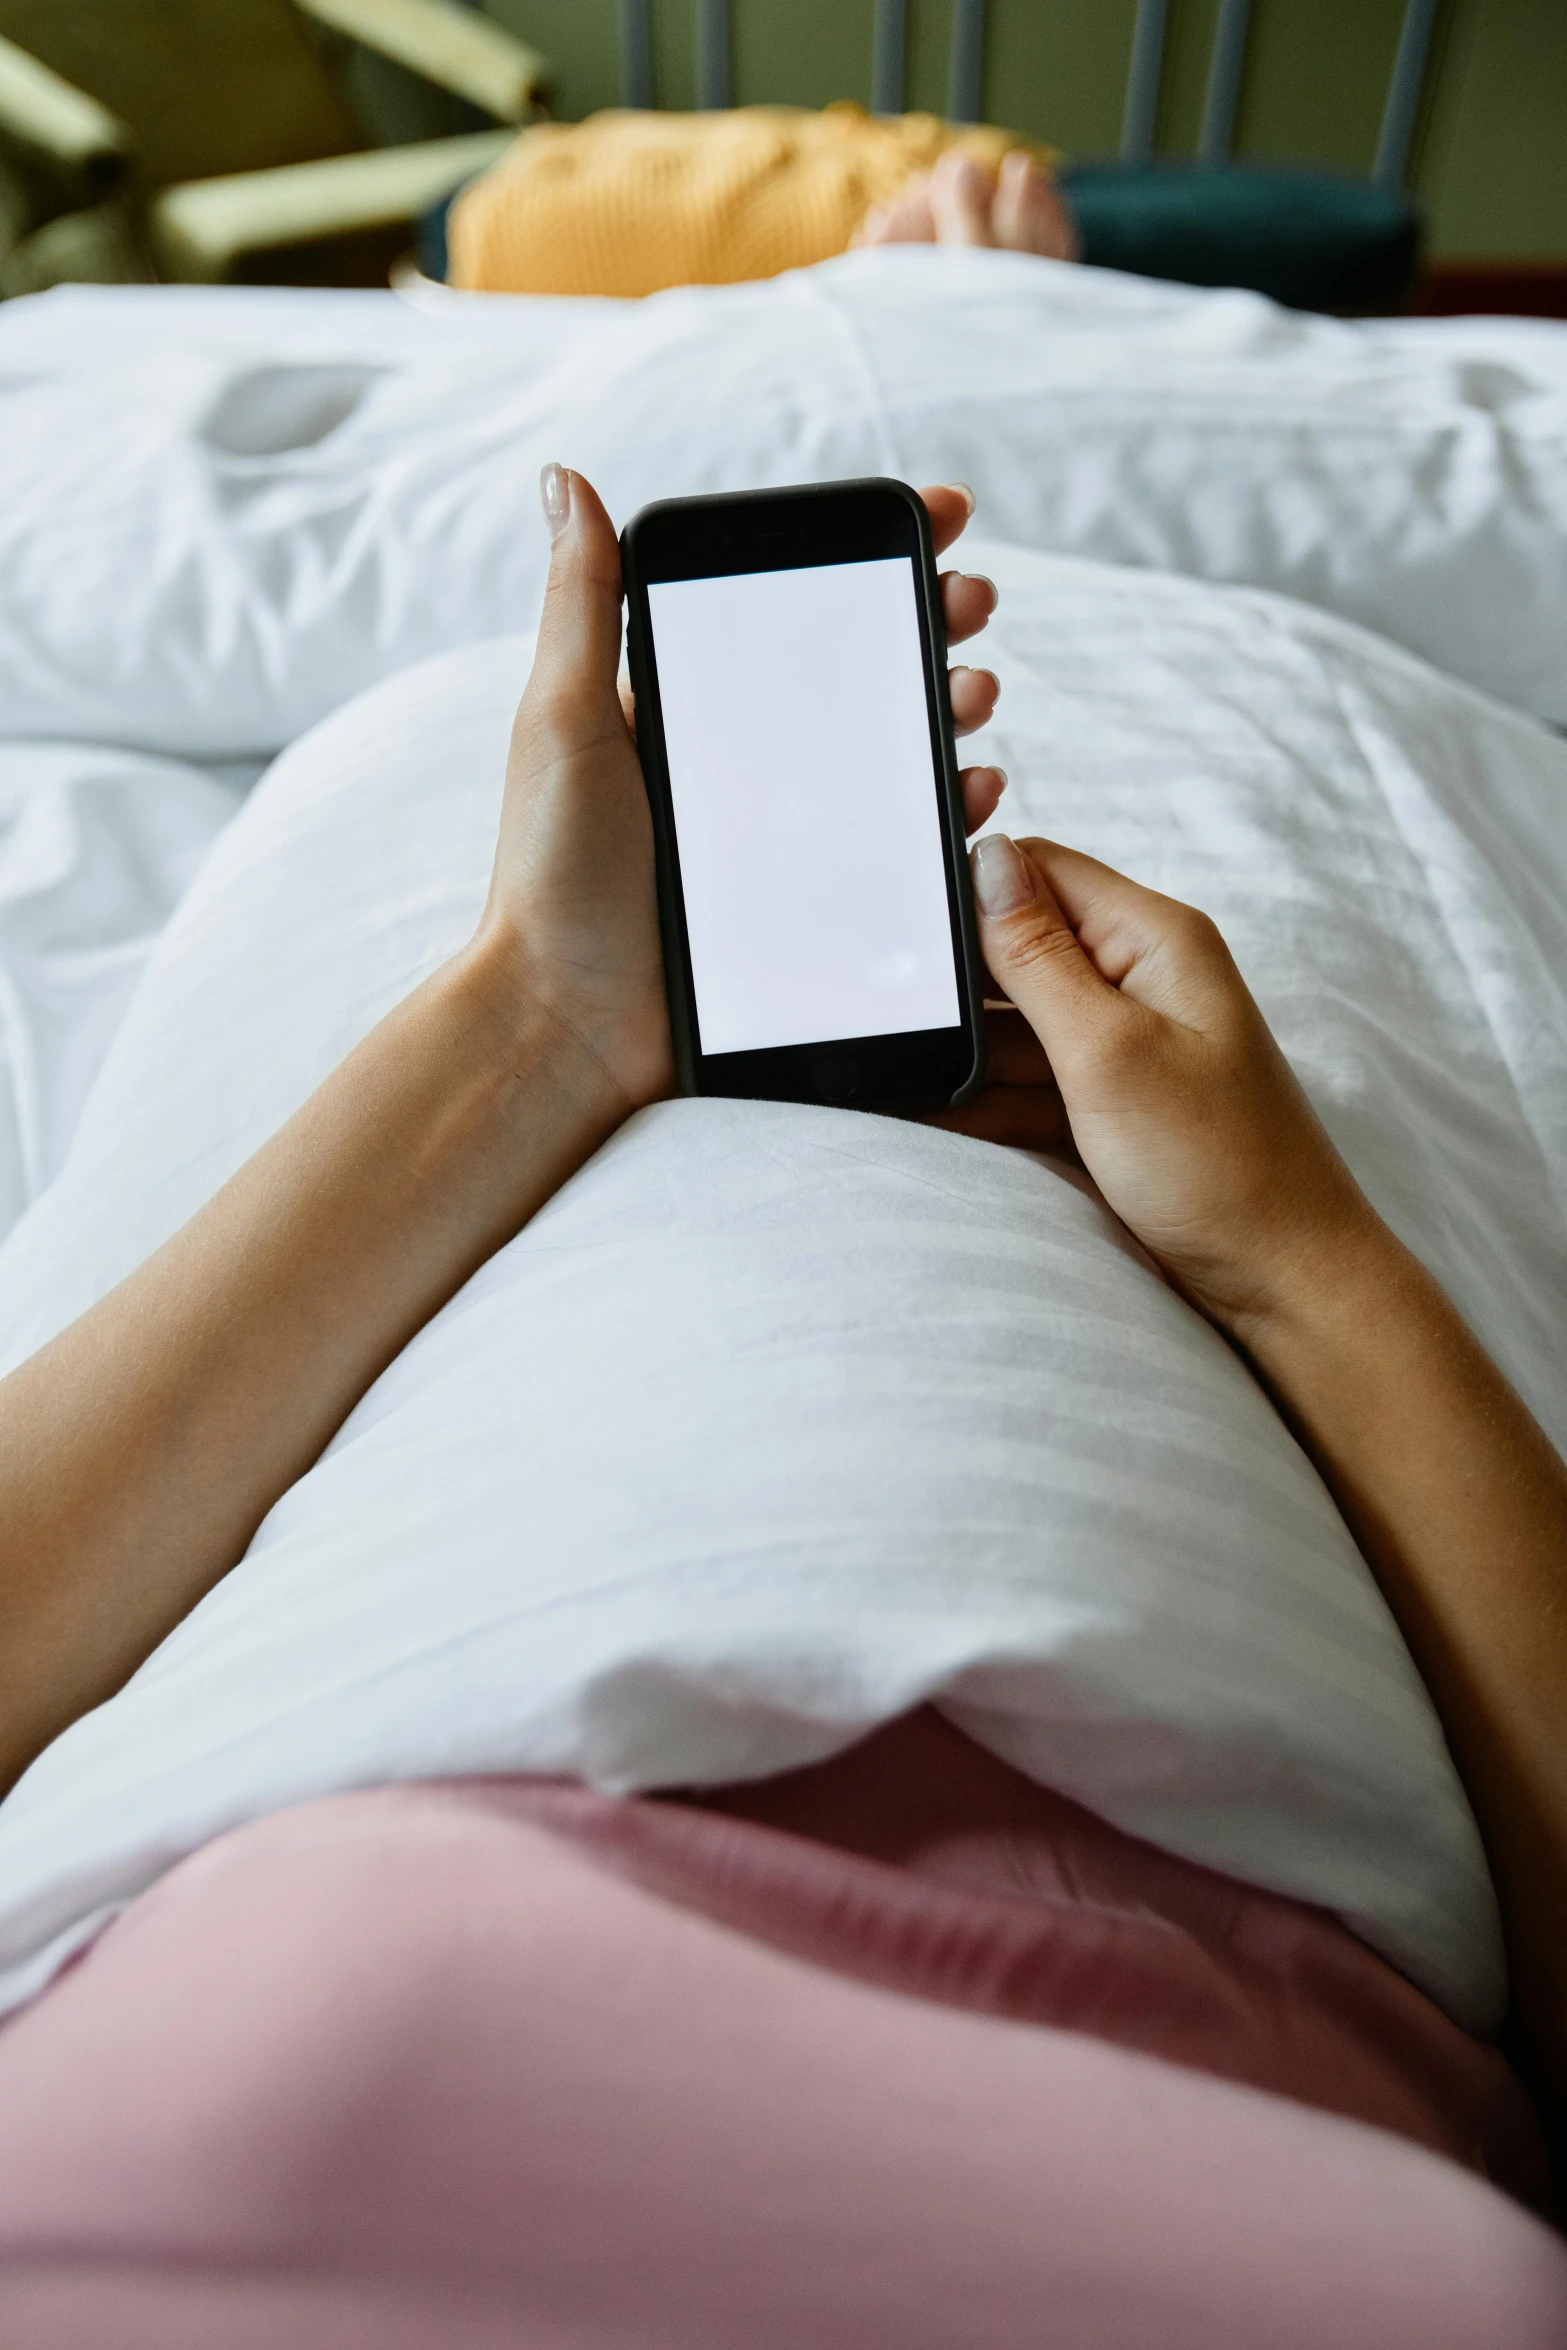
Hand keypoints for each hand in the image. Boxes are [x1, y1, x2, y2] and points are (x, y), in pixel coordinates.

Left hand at [472, 465, 1006, 1124]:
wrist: (571, 1025)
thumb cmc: (552, 875)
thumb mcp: (564, 724)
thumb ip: (582, 605)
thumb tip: (565, 476)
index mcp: (687, 703)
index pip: (788, 604)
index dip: (866, 554)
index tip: (936, 515)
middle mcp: (743, 761)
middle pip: (858, 669)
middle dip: (930, 622)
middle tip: (973, 602)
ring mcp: (786, 833)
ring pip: (892, 750)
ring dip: (950, 707)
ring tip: (977, 692)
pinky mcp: (816, 901)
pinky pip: (901, 843)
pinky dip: (950, 808)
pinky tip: (976, 788)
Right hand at [938, 834, 1377, 1335]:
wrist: (1281, 1285)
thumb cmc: (1220, 1167)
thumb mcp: (1109, 1050)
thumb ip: (1038, 956)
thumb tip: (989, 859)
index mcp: (1155, 940)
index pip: (1041, 870)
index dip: (970, 886)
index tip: (898, 918)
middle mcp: (1142, 982)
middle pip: (1020, 948)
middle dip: (958, 982)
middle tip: (886, 1010)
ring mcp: (1125, 1049)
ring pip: (1015, 1026)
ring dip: (963, 1051)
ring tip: (896, 1072)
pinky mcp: (1111, 1109)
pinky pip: (1026, 1087)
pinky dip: (982, 1103)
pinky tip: (926, 1116)